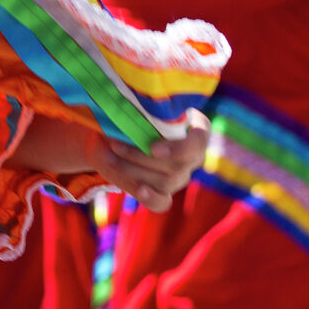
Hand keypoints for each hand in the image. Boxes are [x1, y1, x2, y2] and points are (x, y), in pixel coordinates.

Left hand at [92, 110, 208, 212]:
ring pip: (166, 182)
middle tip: (115, 144)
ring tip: (109, 157)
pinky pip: (162, 202)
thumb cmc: (130, 114)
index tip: (153, 148)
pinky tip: (139, 190)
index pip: (199, 141)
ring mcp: (180, 176)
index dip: (180, 148)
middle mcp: (192, 155)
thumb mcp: (135, 106)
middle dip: (142, 156)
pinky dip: (151, 198)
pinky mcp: (163, 193)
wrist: (110, 137)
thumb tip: (129, 112)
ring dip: (134, 170)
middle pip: (178, 166)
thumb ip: (139, 109)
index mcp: (196, 129)